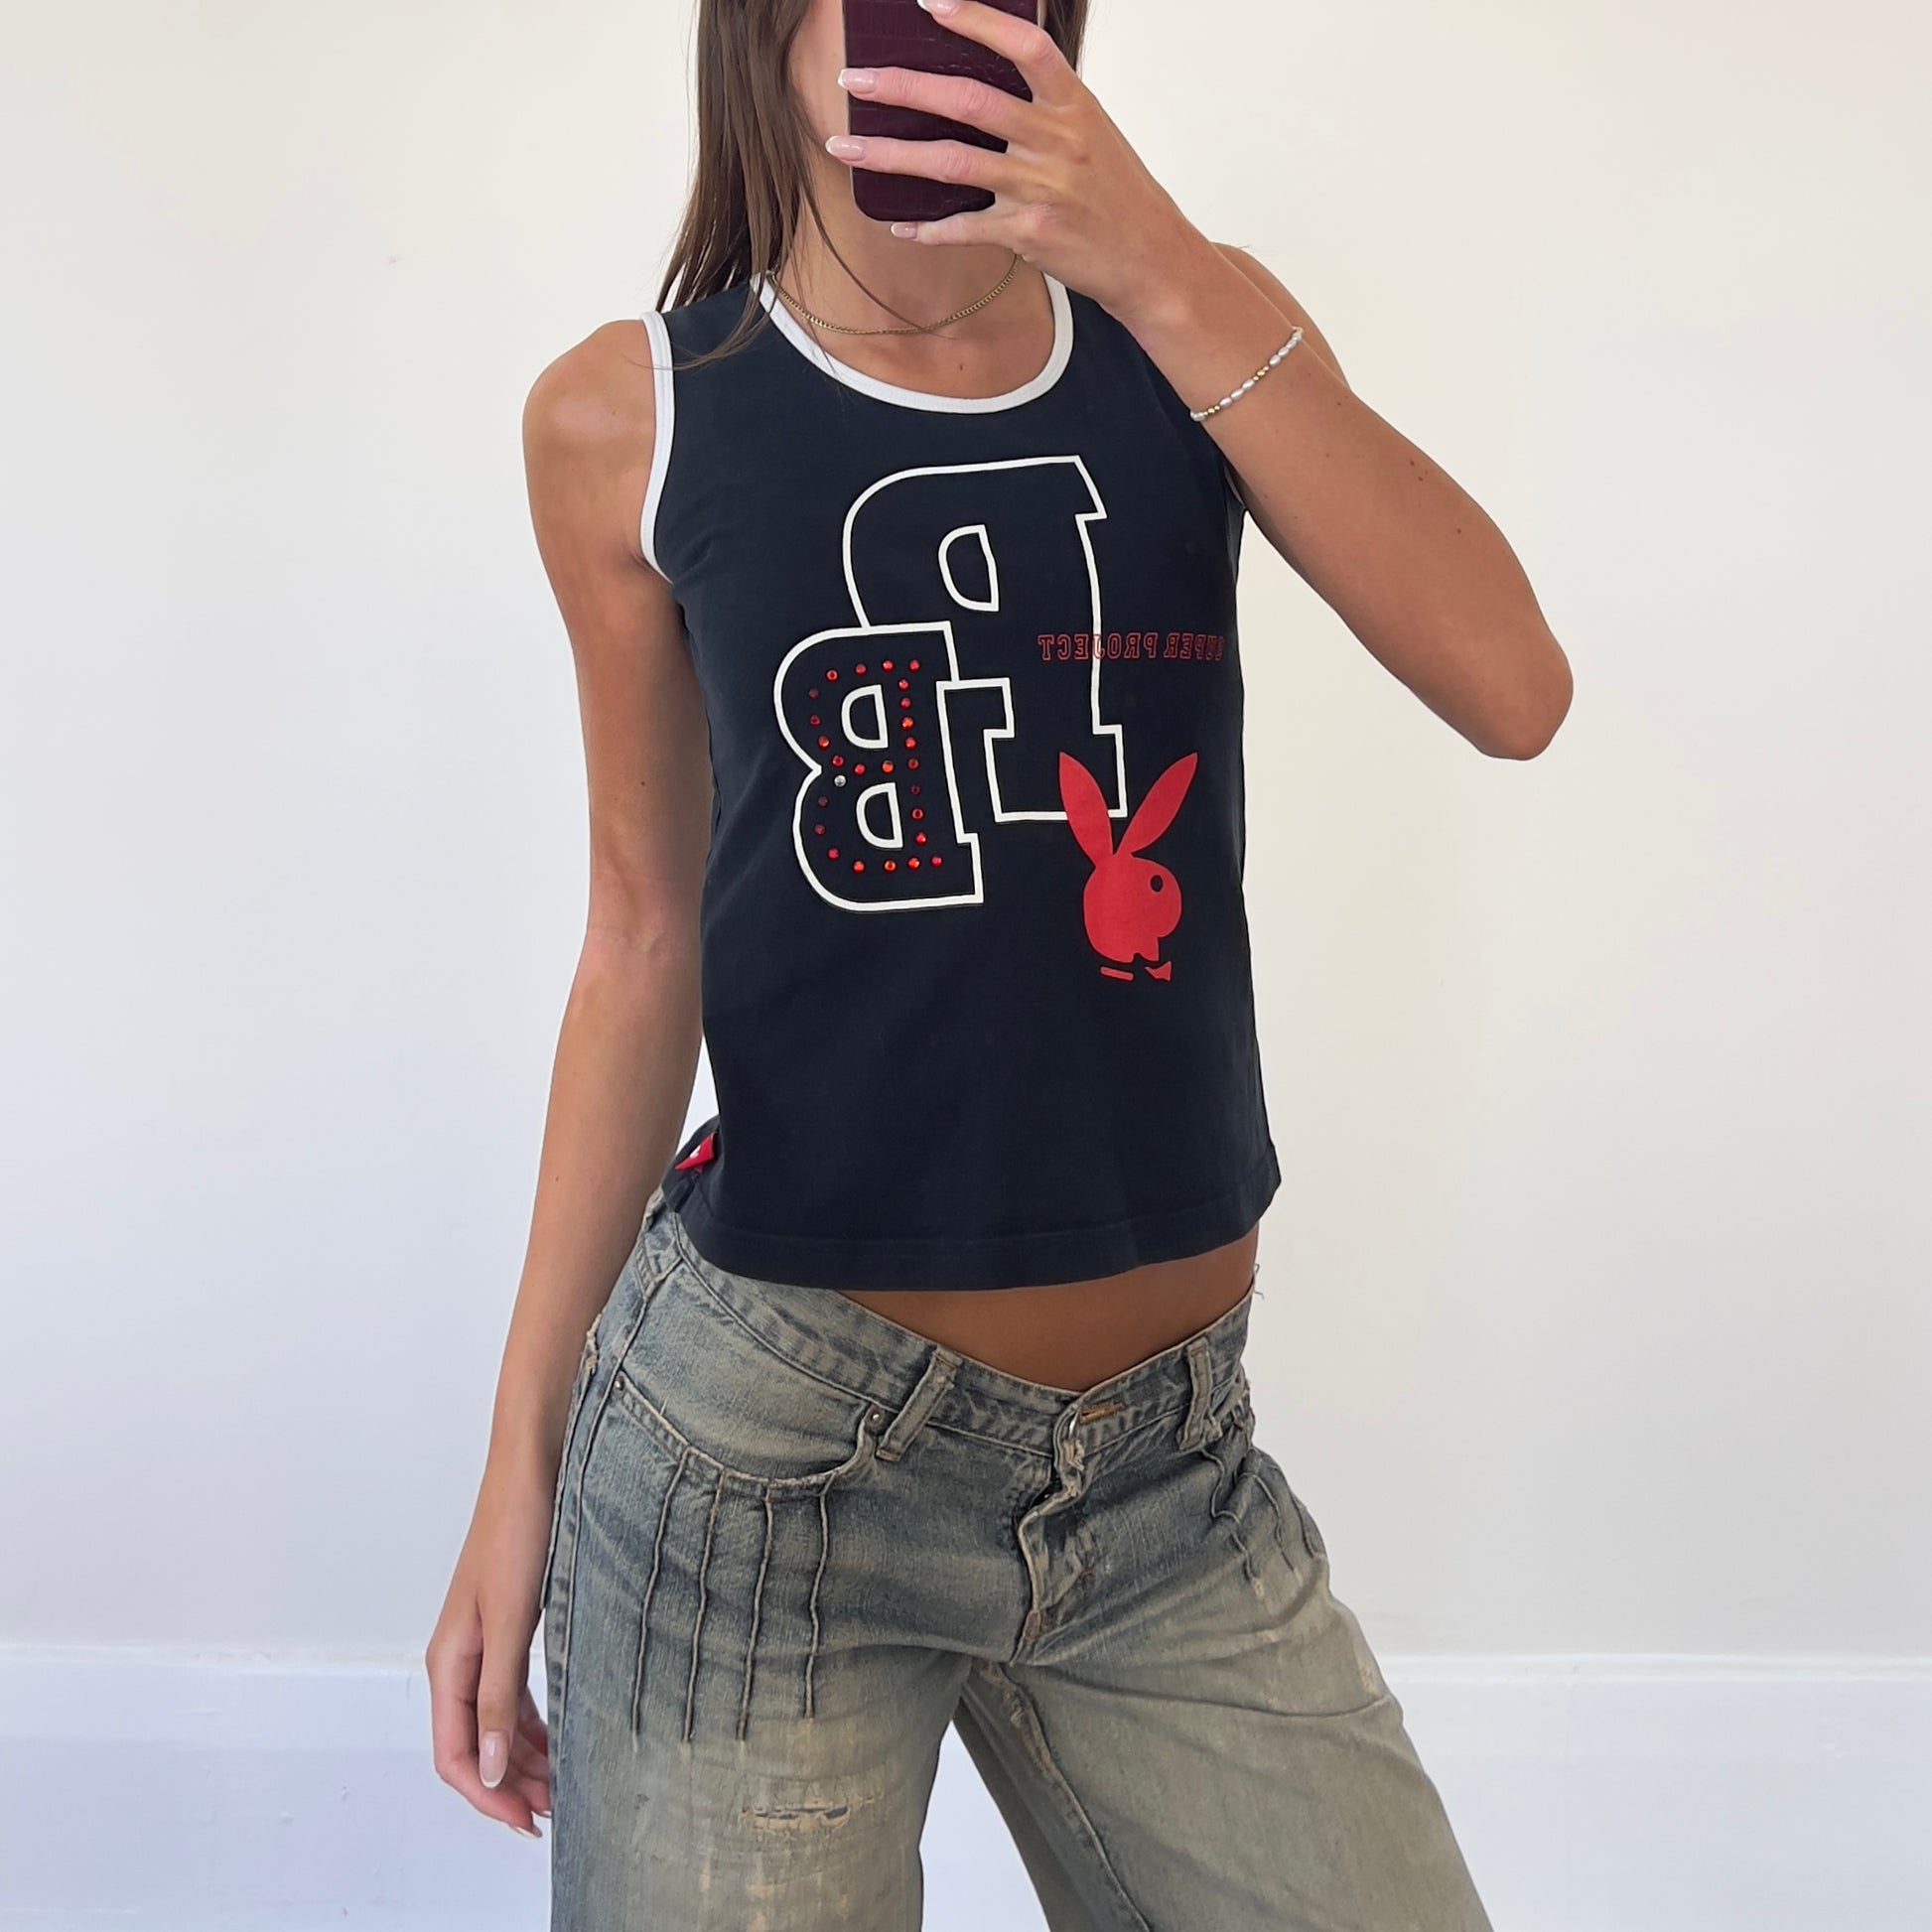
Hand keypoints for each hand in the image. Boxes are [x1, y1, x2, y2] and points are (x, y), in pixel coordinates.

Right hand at [425, 1461, 556, 1837]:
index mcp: (448, 1661)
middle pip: (474, 1745)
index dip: (487, 1794)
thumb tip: (487, 1768)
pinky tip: (557, 1738)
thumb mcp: (510, 1619)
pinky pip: (510, 1695)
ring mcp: (483, 1644)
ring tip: (560, 1786)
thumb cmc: (517, 1530)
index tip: (527, 1821)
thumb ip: (496, 1694)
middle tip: (554, 1812)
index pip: (454, 1754)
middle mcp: (459, 1659)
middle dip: (509, 1784)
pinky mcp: (508, 1628)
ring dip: (521, 1758)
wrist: (534, 1468)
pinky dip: (529, 1724)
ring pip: (494, 1723)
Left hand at [828, 0, 1207, 328]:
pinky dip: (929, 228)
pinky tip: (901, 226)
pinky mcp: (1031, 234)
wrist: (1151, 259)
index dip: (977, 21)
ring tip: (847, 147)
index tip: (931, 3)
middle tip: (855, 80)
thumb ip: (1044, 105)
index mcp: (1073, 105)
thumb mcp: (1091, 132)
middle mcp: (1056, 141)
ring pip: (952, 164)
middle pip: (969, 102)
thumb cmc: (1116, 193)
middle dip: (904, 87)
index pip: (1023, 47)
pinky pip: (967, 227)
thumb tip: (985, 76)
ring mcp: (1041, 188)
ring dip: (892, 155)